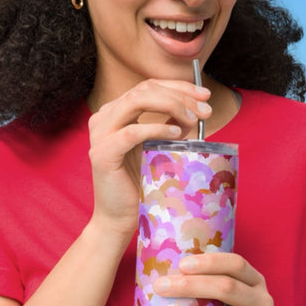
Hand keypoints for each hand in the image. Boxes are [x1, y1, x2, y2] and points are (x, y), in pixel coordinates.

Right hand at [86, 79, 210, 237]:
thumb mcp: (158, 147)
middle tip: (206, 110)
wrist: (119, 219)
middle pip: (144, 89)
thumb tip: (196, 110)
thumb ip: (170, 126)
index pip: (148, 86)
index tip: (205, 95)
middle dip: (180, 95)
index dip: (179, 86)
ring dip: (171, 105)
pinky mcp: (102, 153)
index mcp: (115, 113)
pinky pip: (132, 132)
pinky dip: (157, 128)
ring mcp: (100, 134)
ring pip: (137, 101)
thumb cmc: (140, 185)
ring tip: (194, 120)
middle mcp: (103, 118)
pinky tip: (177, 134)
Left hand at [149, 253, 279, 305]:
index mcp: (256, 284)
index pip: (236, 264)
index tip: (181, 264)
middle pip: (226, 288)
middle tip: (159, 287)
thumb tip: (166, 279)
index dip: (210, 262)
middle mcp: (262, 303)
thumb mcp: (236, 301)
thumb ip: (214, 289)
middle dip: (189, 286)